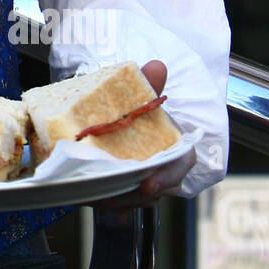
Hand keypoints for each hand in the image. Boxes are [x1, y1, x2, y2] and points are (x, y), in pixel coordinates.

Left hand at [92, 60, 194, 209]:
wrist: (116, 120)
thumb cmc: (135, 112)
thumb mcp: (139, 96)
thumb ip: (148, 84)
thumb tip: (157, 66)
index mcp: (174, 146)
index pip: (182, 163)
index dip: (168, 176)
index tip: (148, 184)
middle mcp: (163, 168)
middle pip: (155, 190)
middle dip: (133, 194)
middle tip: (108, 196)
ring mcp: (145, 182)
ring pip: (134, 199)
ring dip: (114, 200)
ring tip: (91, 195)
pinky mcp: (127, 191)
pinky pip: (118, 201)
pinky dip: (104, 199)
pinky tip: (86, 194)